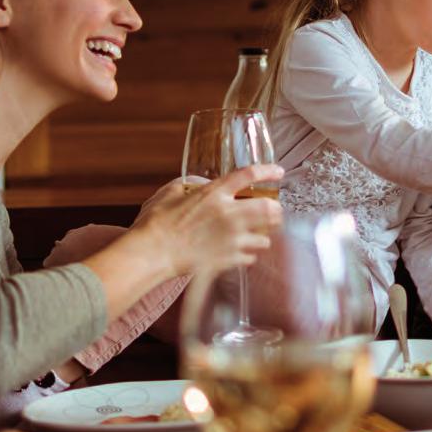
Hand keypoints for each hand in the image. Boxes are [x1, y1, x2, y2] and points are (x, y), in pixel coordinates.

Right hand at [136, 164, 283, 276]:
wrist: (153, 253)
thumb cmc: (157, 224)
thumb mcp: (170, 194)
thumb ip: (188, 188)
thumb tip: (195, 187)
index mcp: (214, 194)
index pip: (249, 175)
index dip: (268, 172)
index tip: (278, 172)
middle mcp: (229, 215)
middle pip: (269, 209)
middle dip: (275, 210)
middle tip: (273, 211)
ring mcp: (231, 239)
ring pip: (265, 238)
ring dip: (263, 236)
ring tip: (256, 236)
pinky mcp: (229, 259)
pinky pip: (251, 257)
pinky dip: (248, 255)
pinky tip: (241, 252)